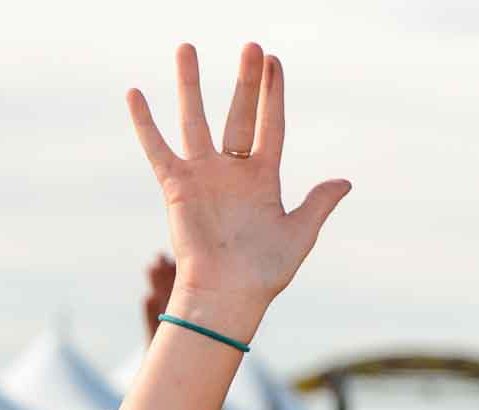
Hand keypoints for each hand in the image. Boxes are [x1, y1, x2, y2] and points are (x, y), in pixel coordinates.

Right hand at [129, 44, 350, 337]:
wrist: (227, 294)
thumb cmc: (263, 272)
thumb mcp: (300, 234)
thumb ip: (318, 204)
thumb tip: (344, 181)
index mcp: (263, 178)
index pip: (269, 124)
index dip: (273, 93)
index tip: (274, 61)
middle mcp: (232, 171)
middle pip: (239, 113)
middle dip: (245, 80)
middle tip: (251, 45)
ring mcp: (203, 176)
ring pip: (196, 120)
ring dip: (192, 85)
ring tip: (187, 48)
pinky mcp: (176, 187)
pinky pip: (157, 149)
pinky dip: (146, 123)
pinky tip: (134, 93)